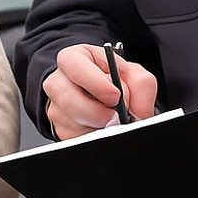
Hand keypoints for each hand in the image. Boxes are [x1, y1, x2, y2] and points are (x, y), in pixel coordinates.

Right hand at [43, 44, 157, 139]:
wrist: (106, 96)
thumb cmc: (115, 80)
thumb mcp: (132, 73)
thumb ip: (141, 85)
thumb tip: (138, 112)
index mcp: (72, 59)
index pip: (75, 67)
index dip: (96, 83)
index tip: (115, 96)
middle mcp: (58, 81)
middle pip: (68, 99)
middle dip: (98, 112)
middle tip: (117, 116)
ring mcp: (56, 107)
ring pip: (74, 123)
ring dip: (99, 126)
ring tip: (113, 120)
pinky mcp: (60, 129)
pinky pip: (76, 138)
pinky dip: (95, 137)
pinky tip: (103, 128)